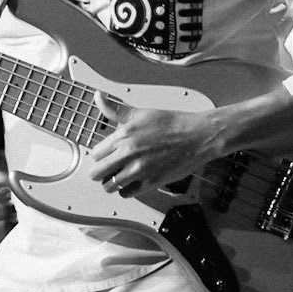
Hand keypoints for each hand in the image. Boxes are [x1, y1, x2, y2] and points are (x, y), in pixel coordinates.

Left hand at [89, 94, 225, 197]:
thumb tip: (99, 97)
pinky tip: (133, 181)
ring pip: (109, 186)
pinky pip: (127, 193)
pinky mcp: (151, 182)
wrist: (198, 136)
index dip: (100, 156)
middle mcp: (129, 154)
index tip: (106, 156)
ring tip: (120, 175)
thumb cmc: (173, 124)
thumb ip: (116, 109)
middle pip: (96, 173)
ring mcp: (139, 170)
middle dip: (100, 171)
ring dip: (112, 182)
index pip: (95, 154)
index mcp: (124, 135)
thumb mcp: (141, 113)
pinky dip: (127, 190)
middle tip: (109, 168)